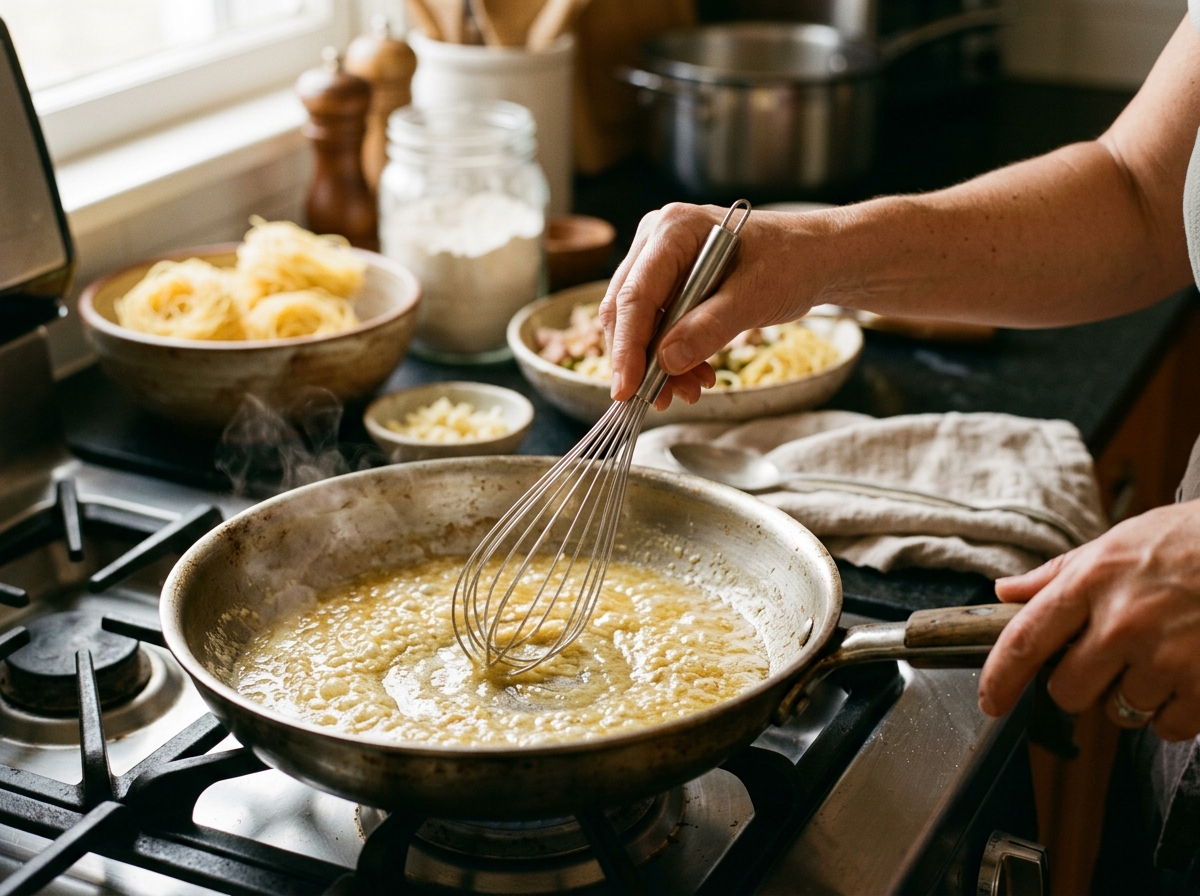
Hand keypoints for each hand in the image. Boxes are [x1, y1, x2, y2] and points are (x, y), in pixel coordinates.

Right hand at [598, 203, 822, 408]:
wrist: (812, 258)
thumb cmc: (790, 263)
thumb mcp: (755, 297)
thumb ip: (710, 327)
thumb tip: (666, 361)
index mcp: (674, 229)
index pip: (635, 295)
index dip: (628, 347)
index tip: (627, 389)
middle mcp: (656, 240)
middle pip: (626, 310)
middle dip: (641, 360)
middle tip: (659, 400)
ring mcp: (660, 261)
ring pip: (638, 324)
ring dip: (658, 364)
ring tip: (689, 391)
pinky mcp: (669, 283)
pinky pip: (657, 326)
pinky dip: (672, 356)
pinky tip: (696, 375)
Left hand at [979, 499, 1199, 741]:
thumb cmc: (1186, 541)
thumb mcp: (1114, 545)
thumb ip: (1056, 575)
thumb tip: (1005, 592)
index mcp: (1090, 583)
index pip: (1025, 640)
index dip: (1000, 679)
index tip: (991, 702)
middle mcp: (1122, 623)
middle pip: (1068, 691)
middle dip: (1079, 685)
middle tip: (1107, 660)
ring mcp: (1165, 656)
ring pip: (1120, 711)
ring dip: (1132, 696)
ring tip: (1158, 657)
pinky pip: (1168, 726)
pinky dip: (1173, 713)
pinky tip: (1186, 677)